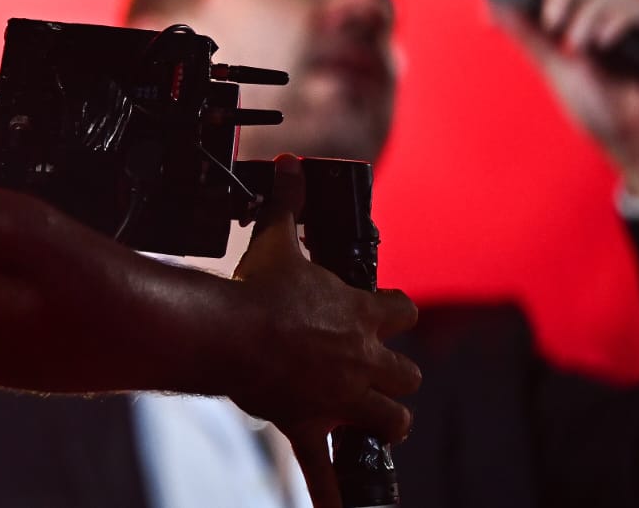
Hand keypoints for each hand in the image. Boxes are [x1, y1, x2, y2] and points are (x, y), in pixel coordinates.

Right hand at [230, 156, 419, 507]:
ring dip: (386, 422)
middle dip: (398, 375)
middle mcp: (361, 358)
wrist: (233, 332)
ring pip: (390, 419)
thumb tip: (288, 164)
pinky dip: (334, 494)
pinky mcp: (312, 425)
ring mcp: (341, 396)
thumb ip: (287, 203)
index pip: (401, 312)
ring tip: (376, 424)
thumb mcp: (277, 238)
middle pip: (406, 374)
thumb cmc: (258, 287)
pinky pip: (327, 469)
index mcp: (358, 313)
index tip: (389, 311)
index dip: (397, 312)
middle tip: (379, 373)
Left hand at [489, 0, 638, 195]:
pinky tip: (601, 43)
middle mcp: (615, 9)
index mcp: (587, 12)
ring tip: (574, 47)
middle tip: (551, 20)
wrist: (636, 143)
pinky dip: (615, 20)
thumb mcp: (555, 65)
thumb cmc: (600, 106)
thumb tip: (492, 8)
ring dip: (586, 12)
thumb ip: (528, 35)